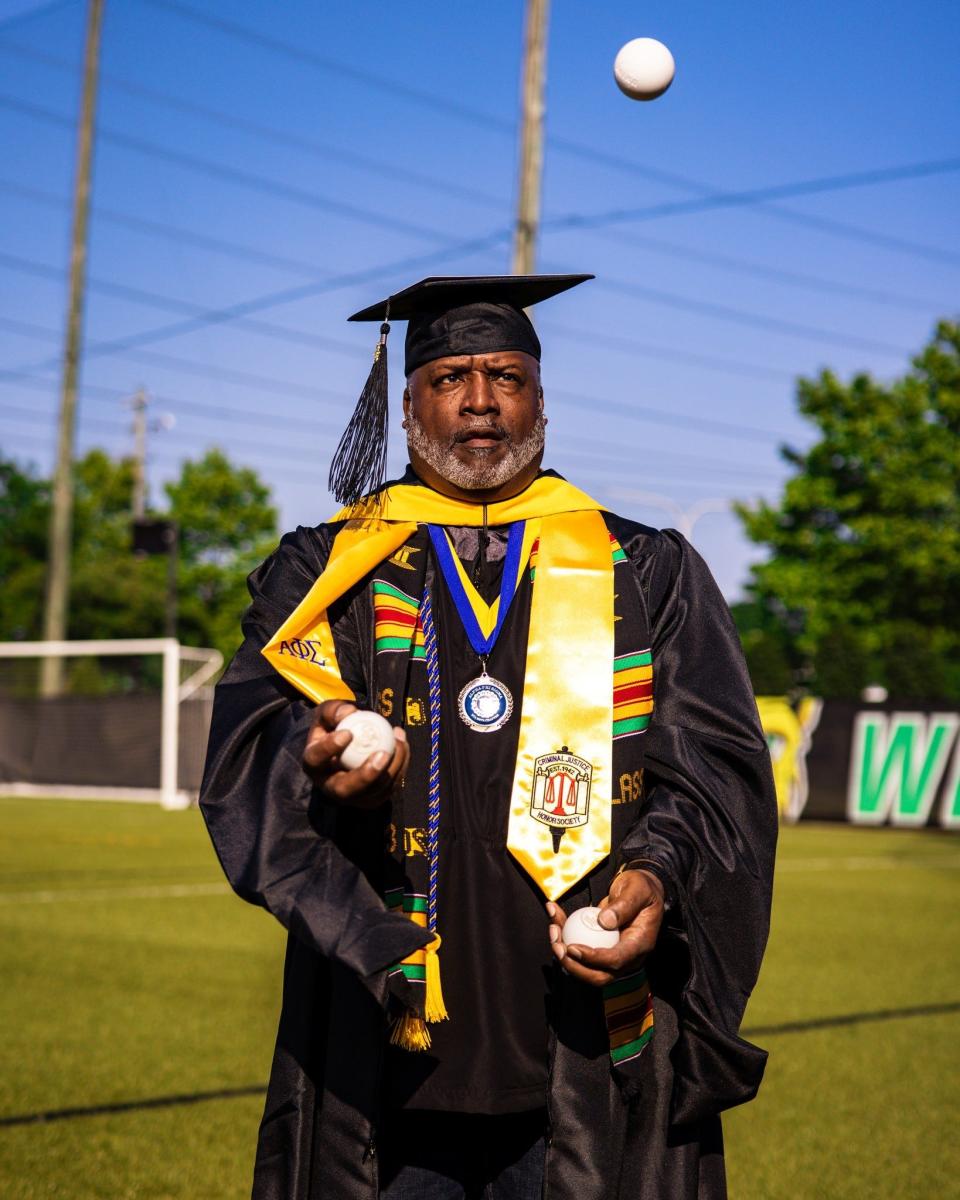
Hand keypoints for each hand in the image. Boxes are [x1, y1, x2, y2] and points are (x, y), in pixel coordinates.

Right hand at [303, 700, 409, 808]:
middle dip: (366, 775)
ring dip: (391, 766)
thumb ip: (334, 710)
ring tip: (398, 740)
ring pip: (374, 791)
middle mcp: (329, 786)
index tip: (348, 733)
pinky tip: (402, 744)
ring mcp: (352, 797)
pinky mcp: (372, 799)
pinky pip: (390, 787)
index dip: (330, 748)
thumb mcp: (328, 714)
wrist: (347, 746)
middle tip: (382, 754)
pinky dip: (400, 766)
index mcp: (313, 763)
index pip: (316, 759)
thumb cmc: (334, 728)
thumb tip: (348, 712)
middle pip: (345, 790)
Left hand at [546, 869, 664, 987]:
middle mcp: (627, 957)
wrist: (642, 889)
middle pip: (599, 976)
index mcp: (640, 945)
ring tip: (553, 929)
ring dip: (565, 955)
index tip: (572, 947)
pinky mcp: (602, 949)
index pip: (616, 961)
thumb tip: (605, 921)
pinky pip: (582, 952)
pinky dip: (566, 938)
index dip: (593, 959)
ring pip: (587, 968)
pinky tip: (555, 921)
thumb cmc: (642, 888)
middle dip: (574, 966)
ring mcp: (614, 955)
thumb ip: (624, 905)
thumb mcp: (637, 890)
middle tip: (557, 945)